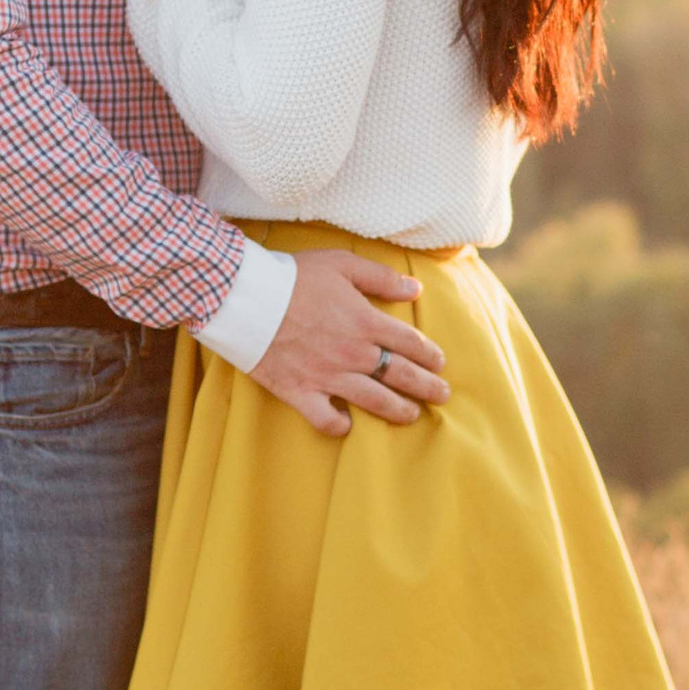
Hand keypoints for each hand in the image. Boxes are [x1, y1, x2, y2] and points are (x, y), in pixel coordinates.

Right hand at [254, 249, 451, 439]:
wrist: (246, 298)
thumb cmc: (293, 277)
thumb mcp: (342, 264)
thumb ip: (381, 277)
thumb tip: (415, 289)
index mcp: (365, 322)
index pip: (410, 343)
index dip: (430, 354)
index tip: (440, 362)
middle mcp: (353, 353)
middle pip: (401, 376)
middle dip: (426, 387)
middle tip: (442, 396)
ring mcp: (328, 376)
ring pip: (374, 401)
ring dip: (398, 410)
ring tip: (412, 416)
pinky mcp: (300, 392)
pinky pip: (325, 419)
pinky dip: (338, 425)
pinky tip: (347, 425)